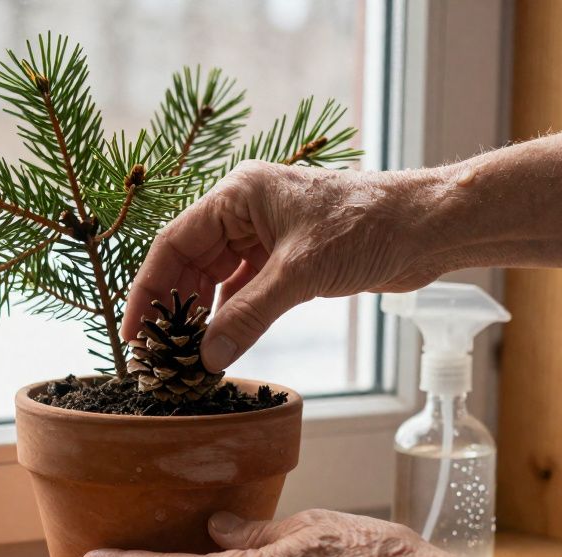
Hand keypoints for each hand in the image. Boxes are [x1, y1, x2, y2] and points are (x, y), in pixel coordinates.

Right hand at [123, 162, 444, 372]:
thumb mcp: (299, 274)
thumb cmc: (367, 226)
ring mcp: (267, 236)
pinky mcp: (289, 260)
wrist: (428, 227)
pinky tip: (219, 344)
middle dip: (172, 308)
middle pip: (189, 263)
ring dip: (201, 316)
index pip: (173, 243)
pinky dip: (230, 317)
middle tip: (156, 354)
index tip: (133, 332)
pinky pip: (244, 291)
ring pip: (216, 280)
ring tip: (183, 356)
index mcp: (238, 194)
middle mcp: (245, 211)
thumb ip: (247, 316)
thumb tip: (206, 358)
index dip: (148, 289)